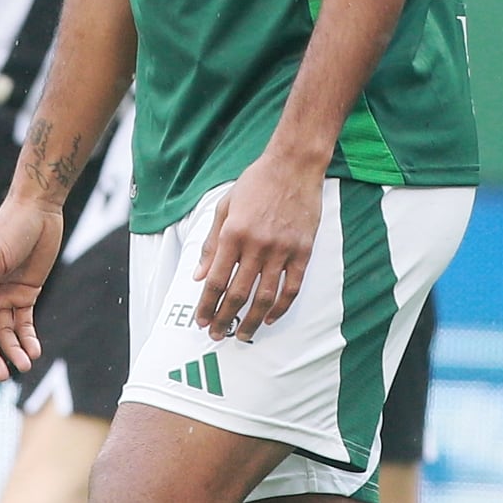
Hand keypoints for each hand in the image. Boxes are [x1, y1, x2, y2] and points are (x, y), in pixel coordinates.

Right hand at [0, 196, 63, 378]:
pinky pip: (24, 323)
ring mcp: (5, 294)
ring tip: (23, 366)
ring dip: (12, 350)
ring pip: (4, 331)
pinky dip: (28, 338)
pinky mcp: (25, 294)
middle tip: (2, 376)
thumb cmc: (9, 229)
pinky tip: (34, 351)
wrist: (39, 211)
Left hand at [193, 151, 323, 341]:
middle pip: (238, 293)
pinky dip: (280, 307)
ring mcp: (282, 250)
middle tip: (217, 335)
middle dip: (225, 318)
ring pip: (265, 296)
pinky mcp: (303, 252)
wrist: (293, 167)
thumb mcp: (224, 207)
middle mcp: (256, 245)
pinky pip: (292, 287)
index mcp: (233, 233)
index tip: (201, 320)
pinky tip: (269, 317)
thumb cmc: (255, 184)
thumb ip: (211, 243)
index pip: (216, 279)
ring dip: (252, 320)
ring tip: (242, 335)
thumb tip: (199, 275)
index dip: (207, 303)